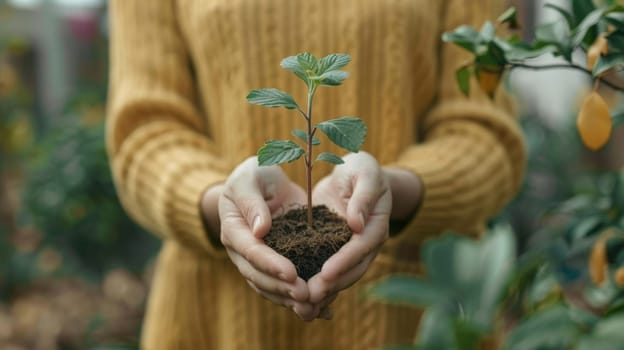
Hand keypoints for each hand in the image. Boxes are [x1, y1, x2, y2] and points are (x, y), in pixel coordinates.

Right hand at [218, 157, 316, 319]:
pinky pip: (284, 286)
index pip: (250, 251)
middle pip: (259, 276)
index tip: (291, 273)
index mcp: (233, 229)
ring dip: (290, 300)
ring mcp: (258, 261)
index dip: (270, 264)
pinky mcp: (275, 265)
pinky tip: (324, 311)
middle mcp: (242, 251)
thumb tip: (260, 230)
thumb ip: (252, 201)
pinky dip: (300, 300)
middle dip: (282, 288)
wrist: (263, 183)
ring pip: (270, 288)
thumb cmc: (255, 175)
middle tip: (305, 295)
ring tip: (314, 308)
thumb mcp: (250, 176)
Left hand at [308, 152, 391, 315]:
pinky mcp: (334, 250)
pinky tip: (295, 298)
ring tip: (301, 304)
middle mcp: (365, 243)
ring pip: (339, 276)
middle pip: (352, 270)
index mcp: (376, 225)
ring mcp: (350, 250)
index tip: (326, 274)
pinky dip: (314, 284)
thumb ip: (363, 195)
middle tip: (309, 296)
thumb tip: (356, 223)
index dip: (344, 261)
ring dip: (322, 292)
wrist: (355, 175)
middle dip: (331, 284)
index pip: (361, 247)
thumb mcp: (364, 171)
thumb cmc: (361, 169)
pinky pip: (326, 271)